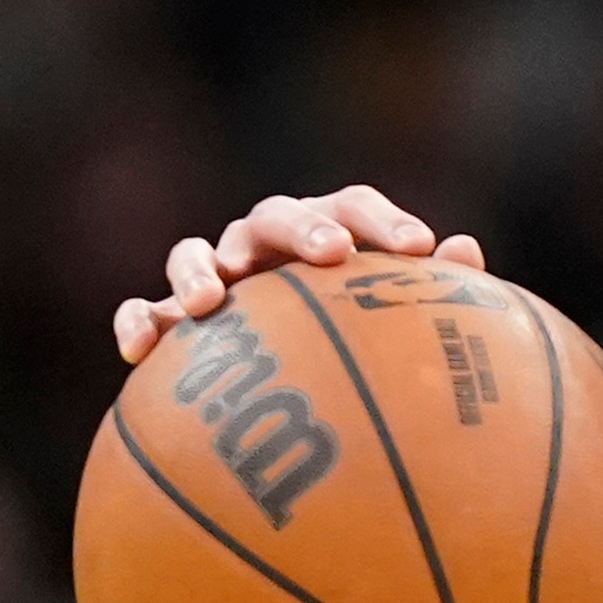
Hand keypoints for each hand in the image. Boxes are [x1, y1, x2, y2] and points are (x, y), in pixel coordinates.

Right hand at [110, 185, 483, 364]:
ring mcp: (215, 278)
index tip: (421, 249)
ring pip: (194, 250)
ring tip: (211, 302)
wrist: (292, 395)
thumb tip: (466, 250)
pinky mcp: (169, 319)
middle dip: (304, 228)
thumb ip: (428, 295)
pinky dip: (137, 321)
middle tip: (333, 254)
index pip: (354, 208)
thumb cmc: (355, 354)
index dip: (386, 221)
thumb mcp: (396, 331)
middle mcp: (266, 247)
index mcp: (326, 237)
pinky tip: (138, 349)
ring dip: (199, 268)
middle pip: (275, 215)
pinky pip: (144, 310)